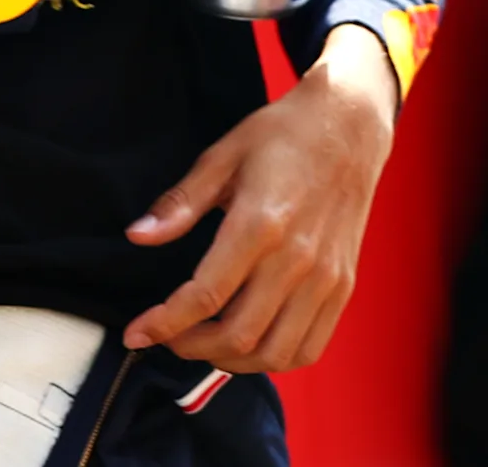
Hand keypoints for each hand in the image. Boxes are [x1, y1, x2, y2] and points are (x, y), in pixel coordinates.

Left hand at [122, 24, 400, 371]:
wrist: (349, 125)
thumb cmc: (283, 136)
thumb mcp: (222, 156)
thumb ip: (180, 204)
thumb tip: (137, 237)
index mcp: (261, 223)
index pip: (205, 295)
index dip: (164, 323)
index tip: (137, 333)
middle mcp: (297, 258)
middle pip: (238, 335)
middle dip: (190, 348)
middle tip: (167, 337)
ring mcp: (325, 277)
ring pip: (275, 353)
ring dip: (232, 362)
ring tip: (205, 344)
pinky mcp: (343, 285)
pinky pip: (310, 347)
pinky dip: (275, 359)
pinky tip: (251, 344)